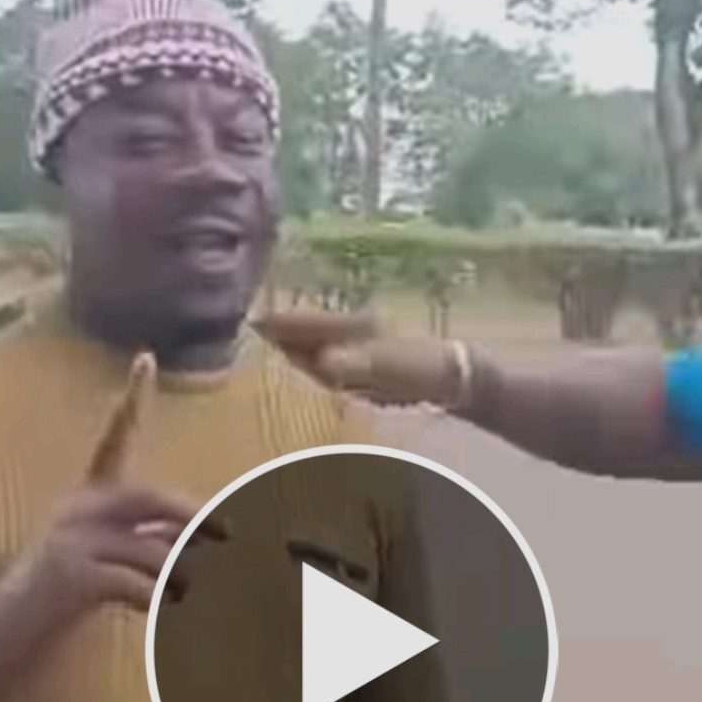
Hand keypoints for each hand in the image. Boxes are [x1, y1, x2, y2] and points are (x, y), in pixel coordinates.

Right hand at [0, 353, 225, 653]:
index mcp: (84, 500)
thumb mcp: (105, 566)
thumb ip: (146, 548)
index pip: (112, 441)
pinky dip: (159, 600)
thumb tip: (200, 543)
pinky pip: (134, 584)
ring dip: (183, 577)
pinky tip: (166, 614)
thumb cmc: (55, 602)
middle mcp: (75, 510)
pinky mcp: (69, 576)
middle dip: (192, 519)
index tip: (145, 359)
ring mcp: (69, 541)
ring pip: (150, 551)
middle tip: (229, 536)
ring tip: (201, 598)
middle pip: (148, 498)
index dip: (130, 401)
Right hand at [255, 312, 465, 409]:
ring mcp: (358, 349)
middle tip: (244, 338)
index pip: (309, 323)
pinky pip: (328, 365)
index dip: (280, 324)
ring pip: (316, 347)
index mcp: (355, 326)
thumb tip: (322, 361)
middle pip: (307, 333)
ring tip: (259, 354)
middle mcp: (352, 333)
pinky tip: (300, 373)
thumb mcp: (391, 366)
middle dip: (279, 334)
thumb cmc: (424, 368)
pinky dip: (310, 366)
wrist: (457, 379)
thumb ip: (356, 363)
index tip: (249, 323)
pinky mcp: (363, 367)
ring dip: (291, 349)